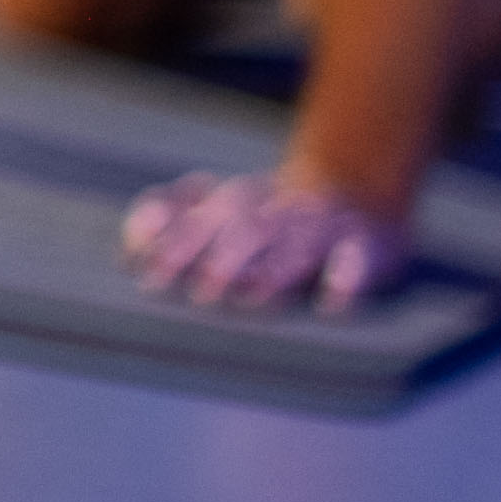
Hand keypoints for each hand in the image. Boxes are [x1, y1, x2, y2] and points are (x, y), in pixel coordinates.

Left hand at [123, 168, 410, 311]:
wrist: (357, 199)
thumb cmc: (269, 221)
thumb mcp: (221, 213)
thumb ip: (171, 218)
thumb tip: (131, 243)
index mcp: (238, 201)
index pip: (201, 213)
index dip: (174, 240)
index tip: (145, 271)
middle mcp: (279, 207)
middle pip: (247, 224)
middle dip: (222, 256)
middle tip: (201, 293)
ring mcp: (324, 224)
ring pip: (299, 240)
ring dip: (277, 268)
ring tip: (254, 299)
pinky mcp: (368, 244)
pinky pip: (359, 257)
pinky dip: (347, 277)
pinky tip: (332, 303)